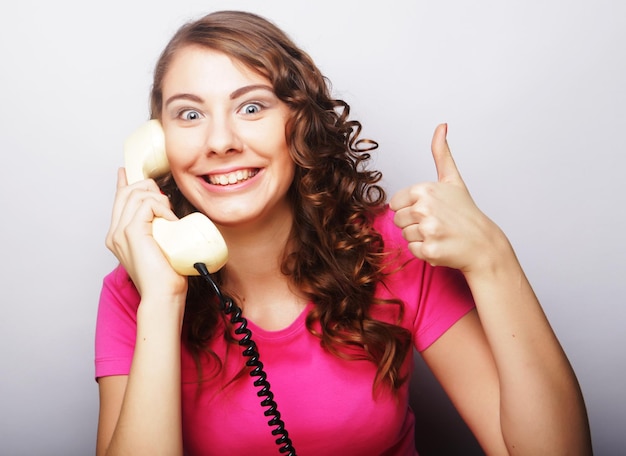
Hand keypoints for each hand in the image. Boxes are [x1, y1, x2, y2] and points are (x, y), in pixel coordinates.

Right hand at [105, 168, 186, 298]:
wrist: (163, 295)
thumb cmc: (165, 276)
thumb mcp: (161, 247)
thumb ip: (159, 232)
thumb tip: (171, 220)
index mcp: (118, 236)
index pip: (118, 200)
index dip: (124, 183)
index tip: (125, 171)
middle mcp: (115, 232)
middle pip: (128, 191)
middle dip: (150, 189)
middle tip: (167, 204)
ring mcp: (120, 232)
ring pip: (137, 194)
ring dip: (159, 199)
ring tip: (171, 217)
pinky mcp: (131, 233)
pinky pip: (146, 205)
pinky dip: (161, 207)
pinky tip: (170, 220)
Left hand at [389, 124, 503, 272]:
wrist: (484, 243)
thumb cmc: (466, 212)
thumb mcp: (452, 179)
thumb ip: (441, 153)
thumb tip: (441, 126)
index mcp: (424, 189)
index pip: (395, 203)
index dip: (411, 208)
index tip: (431, 209)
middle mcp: (424, 208)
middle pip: (398, 220)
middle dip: (414, 224)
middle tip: (437, 223)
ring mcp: (427, 230)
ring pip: (404, 236)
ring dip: (419, 238)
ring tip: (440, 233)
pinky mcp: (429, 250)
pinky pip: (412, 251)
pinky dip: (425, 251)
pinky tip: (441, 245)